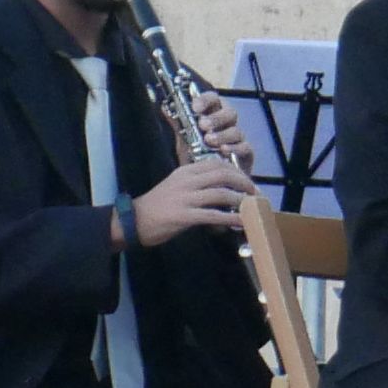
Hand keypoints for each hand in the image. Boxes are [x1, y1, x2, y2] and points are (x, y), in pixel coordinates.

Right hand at [132, 156, 247, 245]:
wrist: (132, 221)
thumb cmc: (156, 206)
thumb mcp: (176, 186)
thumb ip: (197, 184)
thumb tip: (222, 190)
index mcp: (186, 171)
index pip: (217, 164)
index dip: (237, 171)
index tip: (247, 181)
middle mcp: (187, 181)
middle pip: (223, 175)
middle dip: (244, 183)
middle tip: (255, 193)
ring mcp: (185, 198)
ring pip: (221, 194)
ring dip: (241, 201)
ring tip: (252, 207)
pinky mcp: (184, 216)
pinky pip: (213, 215)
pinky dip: (231, 218)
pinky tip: (242, 222)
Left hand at [185, 98, 256, 177]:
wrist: (208, 182)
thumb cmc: (197, 156)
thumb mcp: (184, 139)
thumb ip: (178, 124)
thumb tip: (164, 108)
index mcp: (213, 116)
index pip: (213, 100)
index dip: (206, 100)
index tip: (195, 107)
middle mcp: (227, 125)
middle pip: (229, 112)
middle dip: (216, 118)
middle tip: (203, 125)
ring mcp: (237, 139)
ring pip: (236, 130)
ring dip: (222, 134)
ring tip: (209, 141)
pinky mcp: (246, 154)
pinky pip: (245, 147)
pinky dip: (234, 148)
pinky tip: (223, 151)